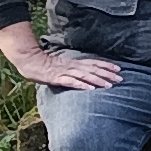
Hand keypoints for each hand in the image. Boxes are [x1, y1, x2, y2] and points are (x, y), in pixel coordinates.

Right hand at [0, 23, 121, 90]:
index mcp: (75, 62)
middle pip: (93, 69)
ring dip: (98, 80)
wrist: (30, 61)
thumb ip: (75, 69)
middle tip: (121, 79)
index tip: (119, 70)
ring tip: (109, 85)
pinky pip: (71, 82)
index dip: (107, 66)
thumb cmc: (46, 65)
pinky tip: (90, 89)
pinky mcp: (57, 78)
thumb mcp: (64, 65)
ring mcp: (65, 72)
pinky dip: (81, 85)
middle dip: (107, 74)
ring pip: (85, 75)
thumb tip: (88, 74)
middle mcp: (73, 66)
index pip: (94, 63)